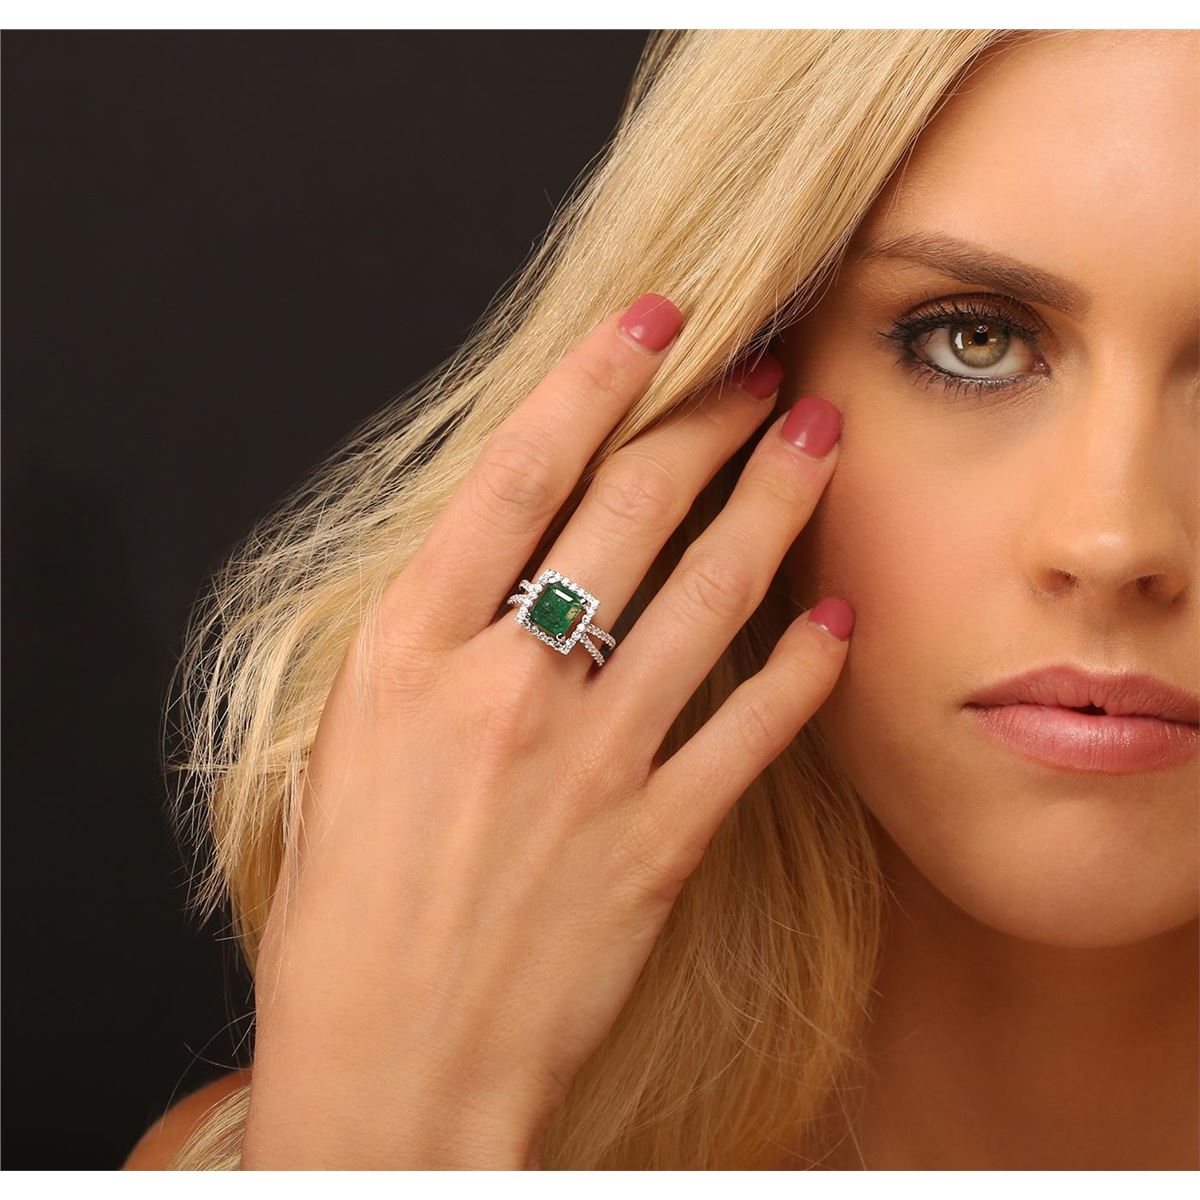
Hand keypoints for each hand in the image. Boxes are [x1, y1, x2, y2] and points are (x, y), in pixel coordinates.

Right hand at [239, 293, 851, 1168]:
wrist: (394, 1071)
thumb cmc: (348, 916)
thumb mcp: (344, 749)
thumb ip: (427, 647)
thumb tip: (505, 559)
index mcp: (407, 655)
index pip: (517, 475)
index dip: (595, 380)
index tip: (654, 321)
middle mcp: (504, 689)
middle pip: (628, 513)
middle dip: (707, 422)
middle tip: (763, 369)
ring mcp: (590, 764)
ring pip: (708, 597)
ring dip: (773, 506)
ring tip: (818, 441)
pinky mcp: (658, 840)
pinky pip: (751, 730)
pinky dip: (802, 667)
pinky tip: (834, 616)